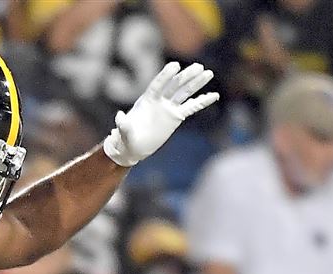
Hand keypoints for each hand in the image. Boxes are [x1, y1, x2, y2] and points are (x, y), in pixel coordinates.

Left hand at [103, 62, 218, 166]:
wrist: (133, 148)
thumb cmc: (126, 140)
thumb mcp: (124, 133)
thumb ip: (123, 125)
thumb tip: (118, 116)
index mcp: (147, 100)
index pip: (158, 85)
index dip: (165, 76)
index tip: (175, 65)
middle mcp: (159, 101)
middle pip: (174, 85)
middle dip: (186, 76)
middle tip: (198, 67)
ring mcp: (168, 108)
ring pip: (184, 93)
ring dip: (196, 83)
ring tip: (208, 73)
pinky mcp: (176, 117)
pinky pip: (191, 107)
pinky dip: (202, 102)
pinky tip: (214, 95)